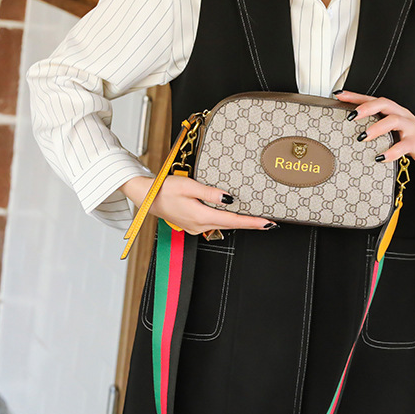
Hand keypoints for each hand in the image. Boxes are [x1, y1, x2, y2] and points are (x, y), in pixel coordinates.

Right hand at [120, 175, 277, 235]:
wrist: (146, 196)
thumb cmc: (164, 189)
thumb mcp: (189, 186)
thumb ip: (210, 193)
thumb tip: (229, 198)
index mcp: (200, 216)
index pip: (233, 221)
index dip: (252, 223)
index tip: (267, 223)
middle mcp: (199, 225)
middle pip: (231, 225)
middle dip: (250, 224)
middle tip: (268, 222)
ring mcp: (195, 227)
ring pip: (222, 224)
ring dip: (238, 222)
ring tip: (255, 219)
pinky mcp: (192, 224)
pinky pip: (213, 223)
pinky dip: (225, 220)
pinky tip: (232, 215)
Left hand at [333, 90, 414, 164]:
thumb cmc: (408, 135)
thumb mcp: (391, 127)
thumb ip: (375, 125)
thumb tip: (348, 127)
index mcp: (392, 110)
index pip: (372, 99)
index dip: (355, 96)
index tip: (339, 95)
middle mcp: (401, 114)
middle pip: (384, 103)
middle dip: (366, 108)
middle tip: (350, 116)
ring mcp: (409, 127)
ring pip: (394, 121)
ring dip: (377, 128)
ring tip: (363, 137)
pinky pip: (403, 146)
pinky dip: (391, 152)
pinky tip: (380, 158)